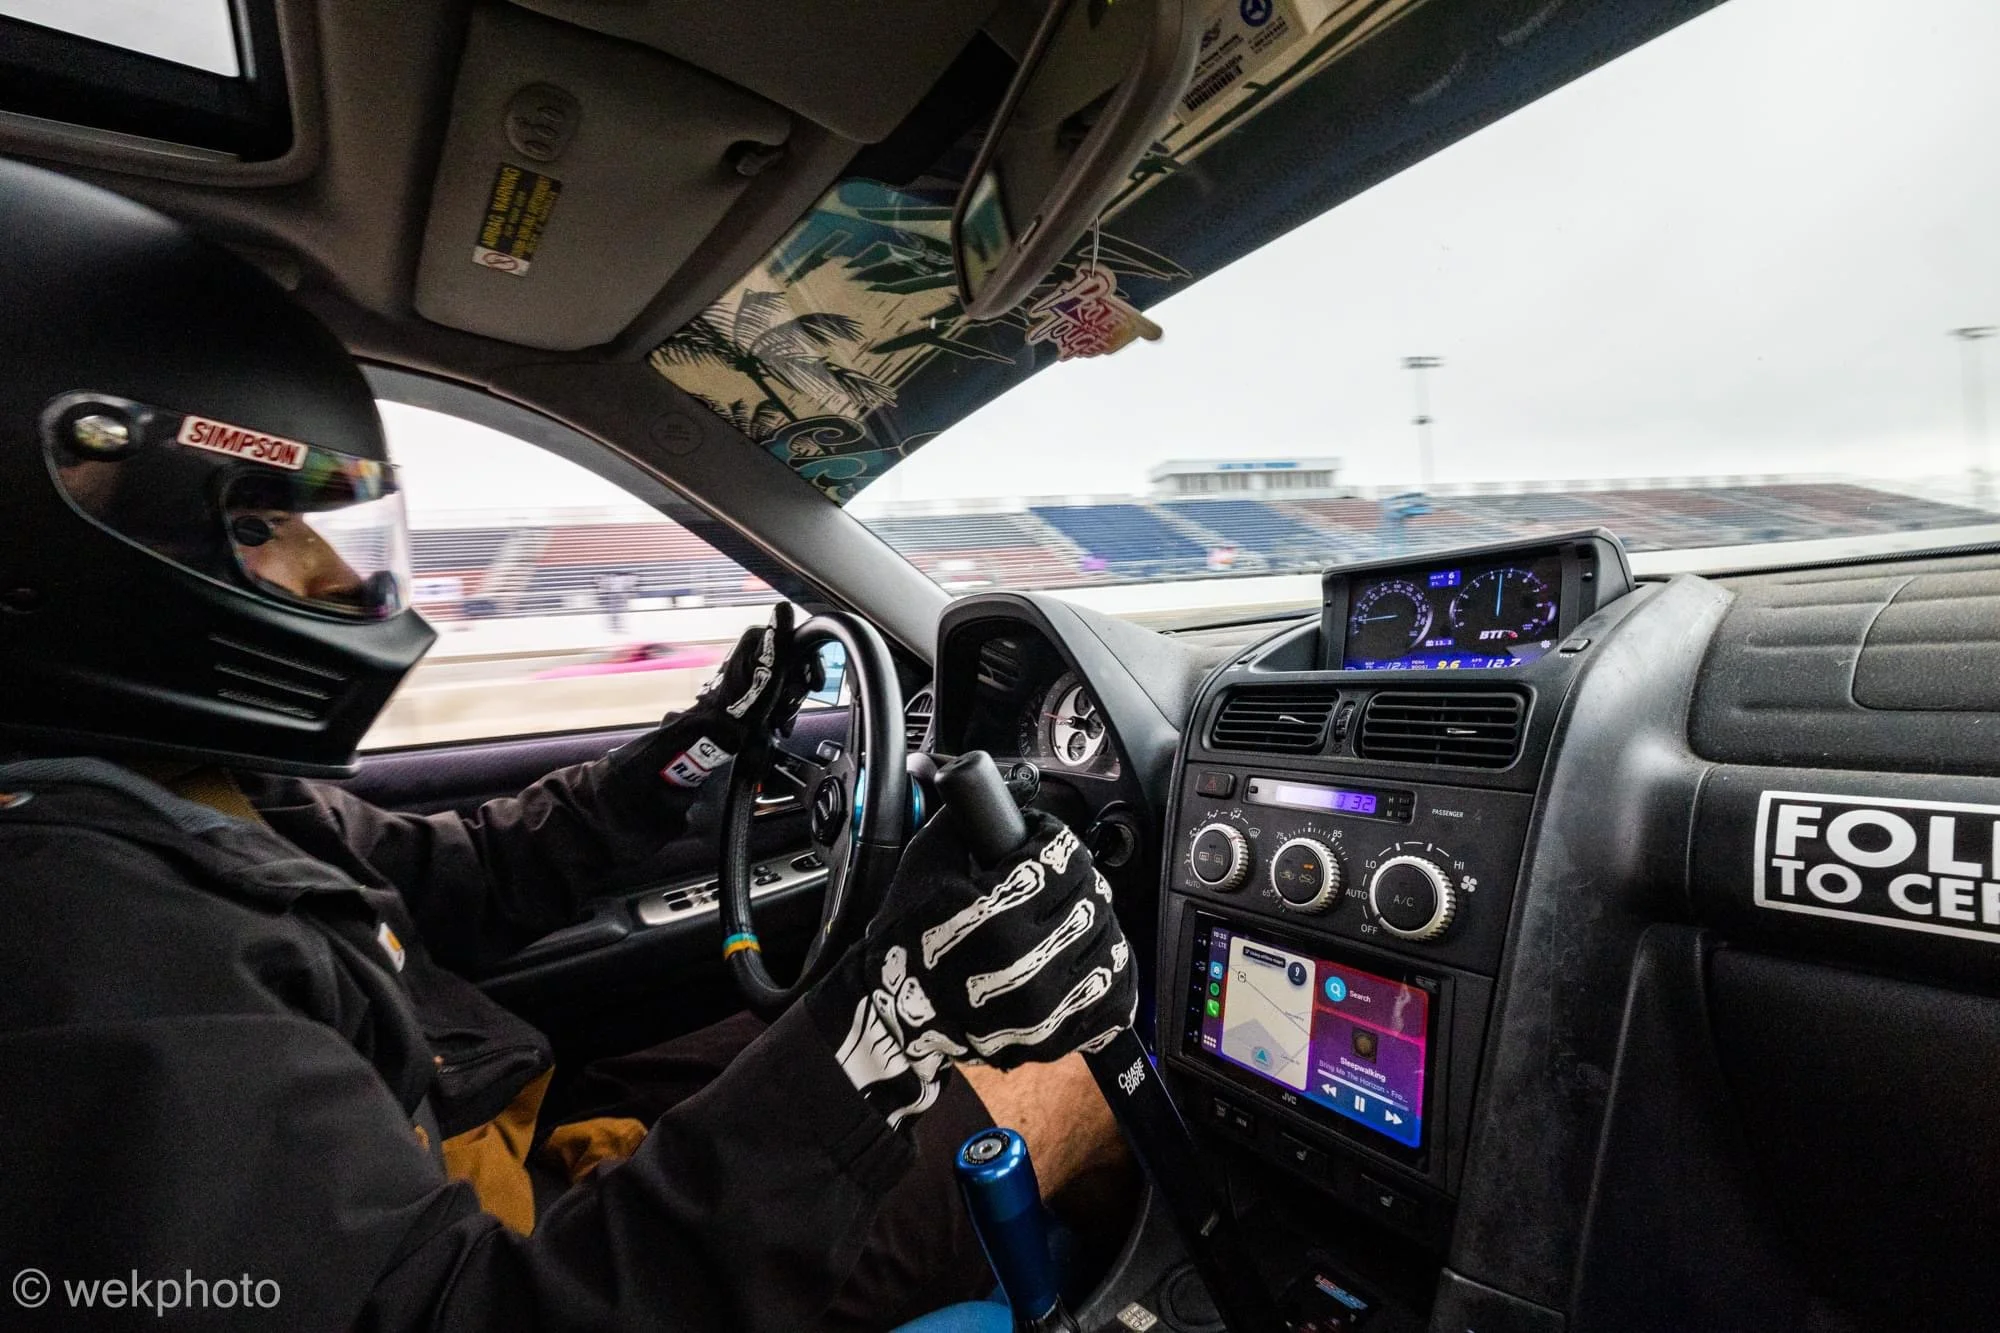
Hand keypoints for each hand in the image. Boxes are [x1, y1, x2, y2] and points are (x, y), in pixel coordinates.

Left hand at [653, 604, 821, 788]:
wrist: (719, 734)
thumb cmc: (741, 704)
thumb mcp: (766, 668)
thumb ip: (777, 638)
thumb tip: (784, 607)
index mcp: (758, 639)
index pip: (802, 644)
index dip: (810, 667)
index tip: (812, 685)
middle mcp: (756, 652)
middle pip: (798, 667)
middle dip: (797, 690)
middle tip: (786, 702)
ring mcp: (757, 673)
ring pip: (792, 685)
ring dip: (790, 704)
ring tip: (777, 715)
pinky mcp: (757, 691)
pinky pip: (782, 698)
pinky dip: (782, 711)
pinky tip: (775, 720)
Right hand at [806, 810, 1135, 1128]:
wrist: (897, 1015)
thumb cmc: (908, 938)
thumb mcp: (925, 863)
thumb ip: (964, 818)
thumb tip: (1005, 785)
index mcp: (994, 917)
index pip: (1063, 857)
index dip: (1053, 838)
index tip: (1040, 840)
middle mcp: (1026, 965)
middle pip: (1092, 894)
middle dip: (1076, 876)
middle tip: (1052, 877)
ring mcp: (1046, 1007)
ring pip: (1110, 939)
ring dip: (1094, 918)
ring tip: (1065, 914)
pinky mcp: (1058, 1035)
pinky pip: (1115, 993)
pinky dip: (1108, 968)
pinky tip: (1084, 953)